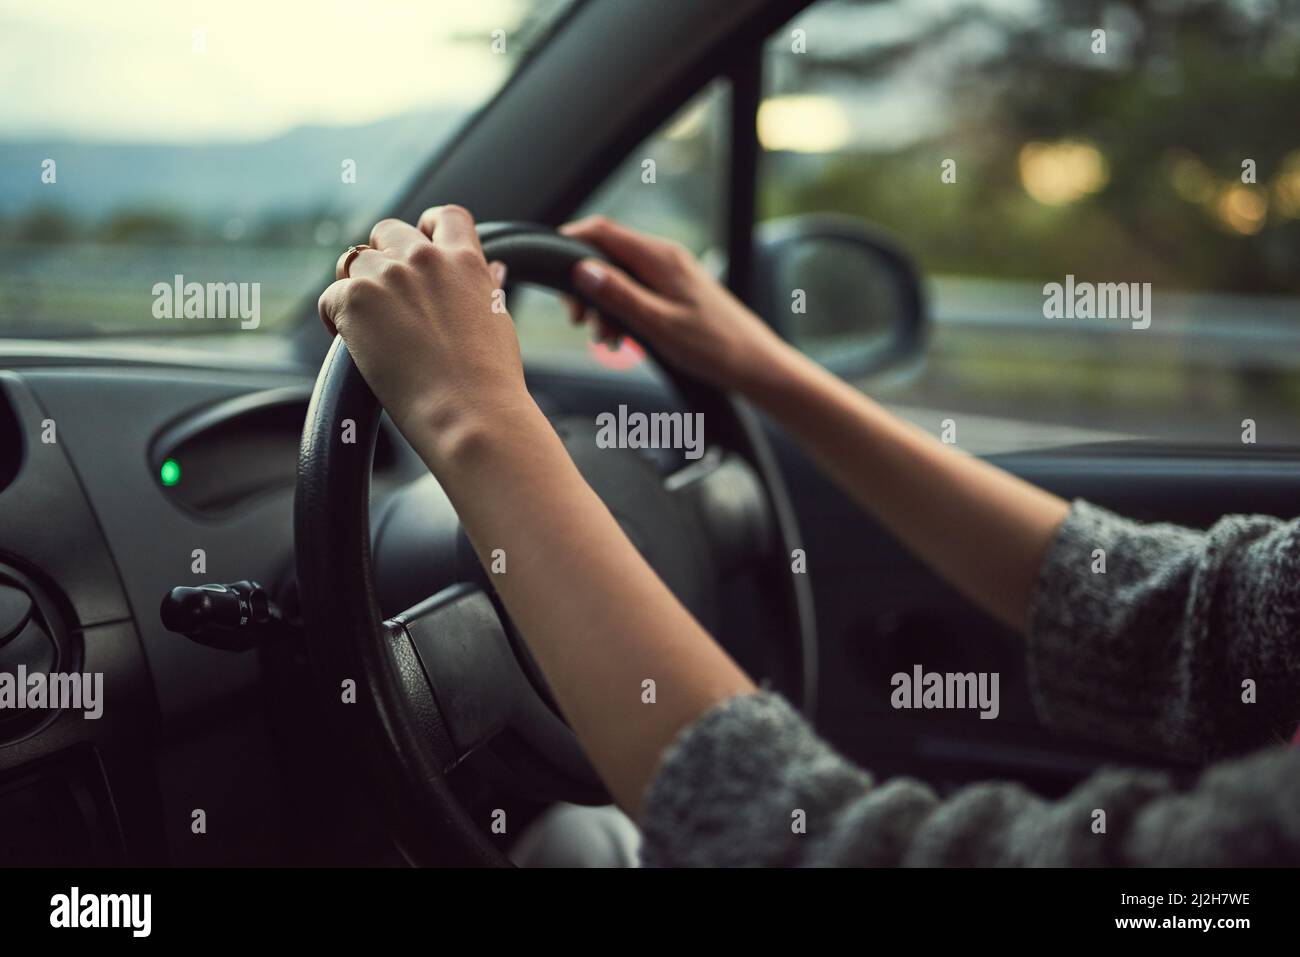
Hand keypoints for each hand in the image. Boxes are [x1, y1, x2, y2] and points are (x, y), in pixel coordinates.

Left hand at [317, 206, 528, 464]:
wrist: (470, 413)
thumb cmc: (491, 381)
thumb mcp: (498, 321)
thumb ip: (486, 287)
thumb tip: (493, 270)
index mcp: (465, 261)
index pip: (445, 217)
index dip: (427, 226)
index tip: (420, 243)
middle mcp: (426, 259)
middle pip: (388, 231)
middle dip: (383, 256)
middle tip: (386, 296)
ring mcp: (388, 277)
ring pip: (354, 261)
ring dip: (357, 287)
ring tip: (367, 324)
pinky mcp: (356, 300)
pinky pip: (330, 297)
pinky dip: (335, 318)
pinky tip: (350, 342)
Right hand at [561, 216, 790, 392]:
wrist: (754, 364)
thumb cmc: (714, 347)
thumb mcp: (658, 325)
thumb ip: (619, 296)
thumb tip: (582, 269)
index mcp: (659, 258)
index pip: (602, 231)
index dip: (570, 242)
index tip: (549, 267)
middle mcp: (665, 257)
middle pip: (607, 254)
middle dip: (585, 285)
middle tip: (577, 321)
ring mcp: (671, 272)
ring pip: (619, 276)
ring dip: (603, 304)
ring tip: (603, 339)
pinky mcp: (675, 290)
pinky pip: (636, 290)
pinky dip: (621, 310)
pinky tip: (621, 339)